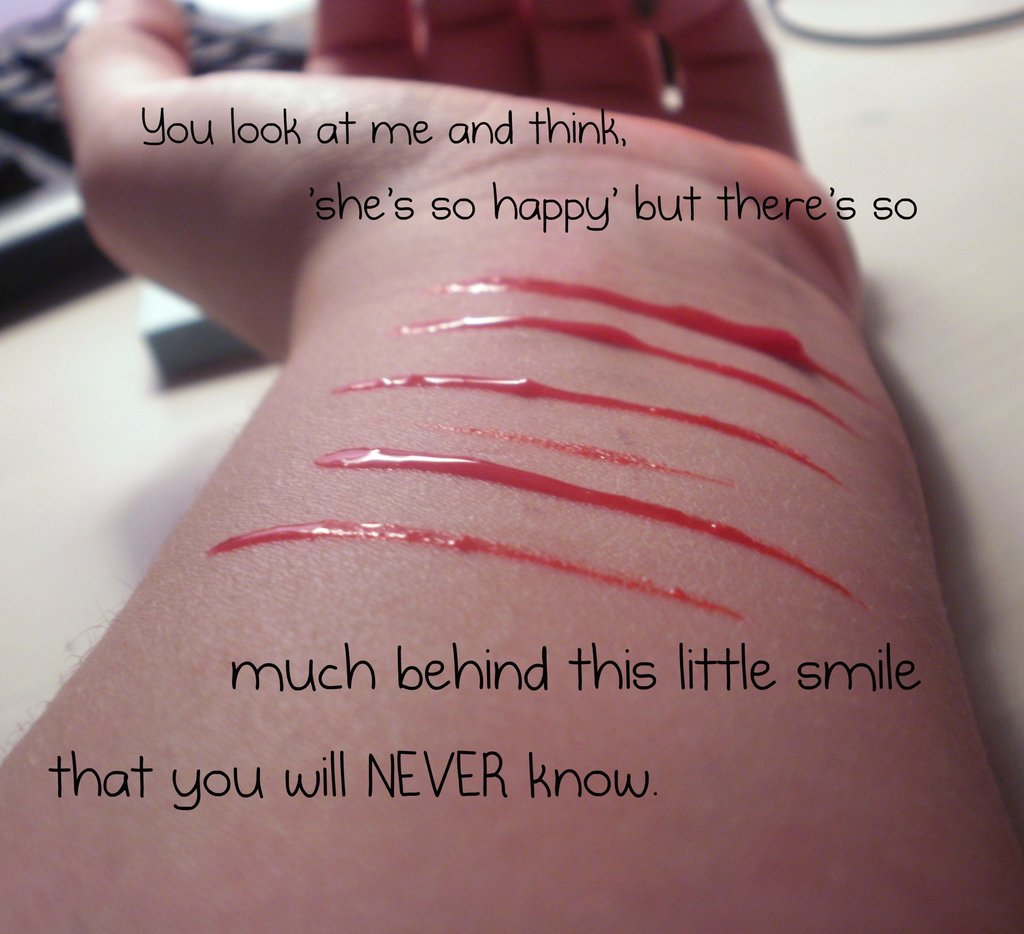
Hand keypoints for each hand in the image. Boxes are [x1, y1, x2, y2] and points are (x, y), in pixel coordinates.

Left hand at [60, 0, 845, 356]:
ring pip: (613, 37)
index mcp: (394, 187)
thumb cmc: (338, 257)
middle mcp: (507, 196)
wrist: (517, 339)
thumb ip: (114, 81)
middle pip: (495, 32)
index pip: (378, 52)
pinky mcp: (739, 196)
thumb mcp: (146, 170)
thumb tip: (137, 15)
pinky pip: (733, 68)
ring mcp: (628, 195)